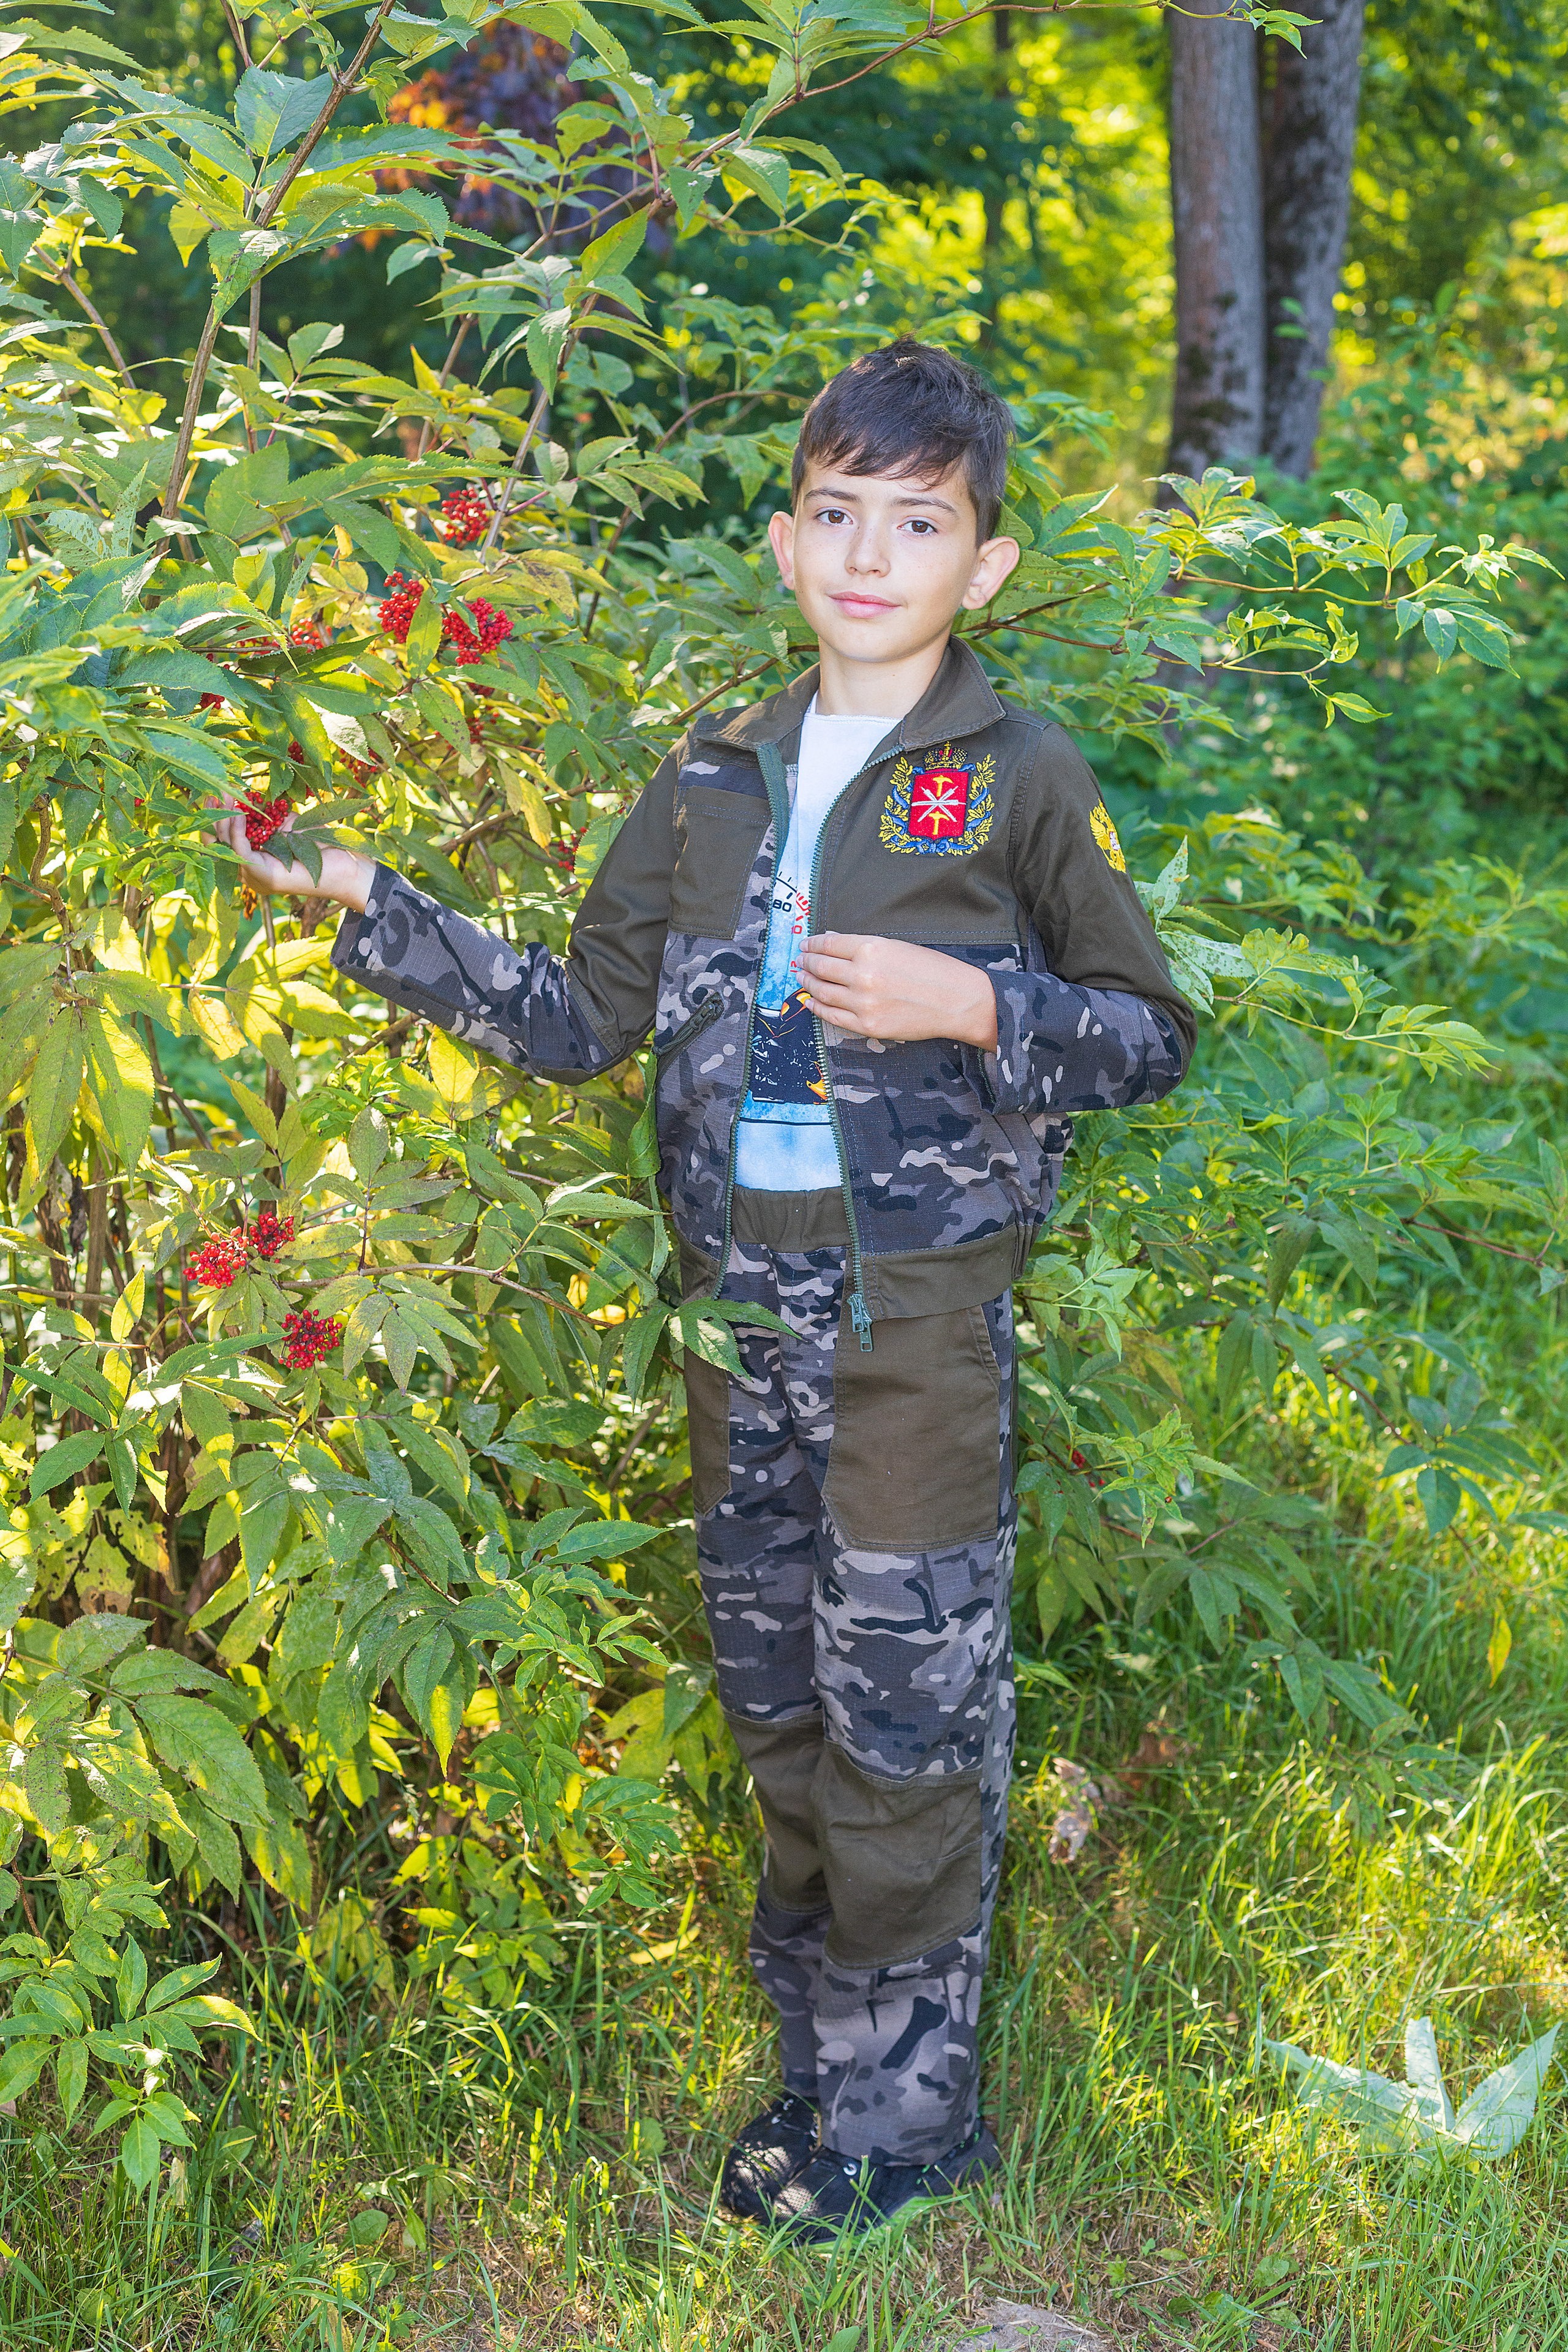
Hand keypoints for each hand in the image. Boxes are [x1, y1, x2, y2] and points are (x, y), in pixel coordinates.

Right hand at [205, 796, 375, 913]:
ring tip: (224, 794)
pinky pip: (240, 851)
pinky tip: (238, 813)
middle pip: (217, 841)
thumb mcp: (285, 823)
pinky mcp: (262, 876)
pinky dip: (236, 831)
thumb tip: (242, 797)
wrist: (346, 863)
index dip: (217, 814)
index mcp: (253, 859)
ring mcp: (254, 876)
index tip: (218, 790)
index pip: (222, 837)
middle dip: (214, 813)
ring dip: (222, 817)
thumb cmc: (319, 843)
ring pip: (224, 846)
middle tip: (214, 789)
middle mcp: (249, 870)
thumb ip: (263, 815)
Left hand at [801, 933, 998, 1049]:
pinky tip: (812, 1001)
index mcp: (871, 949)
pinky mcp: (867, 1025)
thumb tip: (833, 944)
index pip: (829, 944)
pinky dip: (817, 1007)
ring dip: (808, 983)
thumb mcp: (898, 947)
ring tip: (802, 978)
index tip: (806, 944)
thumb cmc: (933, 970)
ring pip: (822, 991)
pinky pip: (832, 1016)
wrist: (957, 1001)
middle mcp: (863, 975)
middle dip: (807, 962)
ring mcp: (863, 1002)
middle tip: (801, 960)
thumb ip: (864, 947)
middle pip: (822, 967)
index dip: (814, 944)